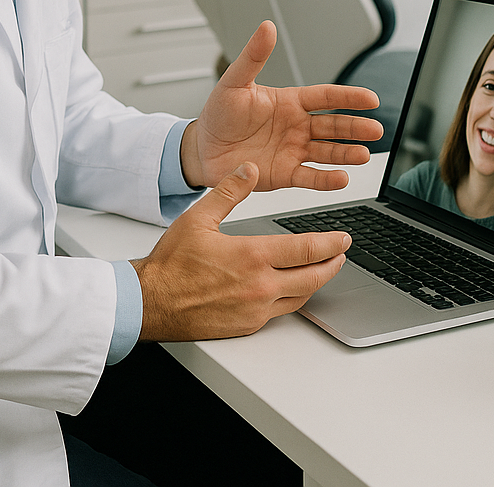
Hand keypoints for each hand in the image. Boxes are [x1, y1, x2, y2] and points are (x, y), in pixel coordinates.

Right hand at [131, 161, 350, 340]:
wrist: (150, 302)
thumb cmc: (171, 263)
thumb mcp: (199, 218)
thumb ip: (229, 192)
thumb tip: (248, 168)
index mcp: (253, 257)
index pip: (307, 250)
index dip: (330, 243)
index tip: (343, 238)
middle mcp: (260, 286)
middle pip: (313, 278)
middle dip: (333, 265)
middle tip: (342, 254)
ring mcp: (255, 310)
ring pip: (300, 298)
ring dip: (317, 283)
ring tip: (324, 271)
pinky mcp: (246, 325)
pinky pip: (280, 313)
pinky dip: (293, 299)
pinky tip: (291, 290)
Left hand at [179, 21, 381, 191]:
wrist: (201, 148)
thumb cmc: (218, 114)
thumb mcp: (234, 82)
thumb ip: (254, 56)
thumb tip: (267, 27)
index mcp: (290, 102)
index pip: (326, 97)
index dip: (348, 97)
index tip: (371, 98)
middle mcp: (297, 127)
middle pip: (333, 126)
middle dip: (355, 127)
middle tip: (376, 129)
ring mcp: (293, 151)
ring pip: (327, 151)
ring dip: (346, 153)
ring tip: (364, 154)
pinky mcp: (284, 174)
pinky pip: (309, 177)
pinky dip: (326, 179)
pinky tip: (341, 178)